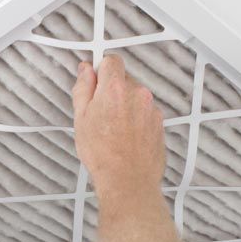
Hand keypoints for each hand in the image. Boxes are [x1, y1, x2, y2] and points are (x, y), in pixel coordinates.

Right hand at [72, 54, 165, 198]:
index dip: (100, 70)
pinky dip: (135, 119)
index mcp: (115, 88)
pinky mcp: (159, 122)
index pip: (111, 60)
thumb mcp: (81, 118)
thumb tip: (85, 71)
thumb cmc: (102, 154)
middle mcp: (137, 93)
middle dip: (111, 91)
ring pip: (134, 96)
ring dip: (124, 106)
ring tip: (113, 130)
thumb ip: (83, 89)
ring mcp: (151, 107)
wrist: (128, 180)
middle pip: (123, 79)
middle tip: (99, 114)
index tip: (94, 82)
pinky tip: (125, 137)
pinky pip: (144, 112)